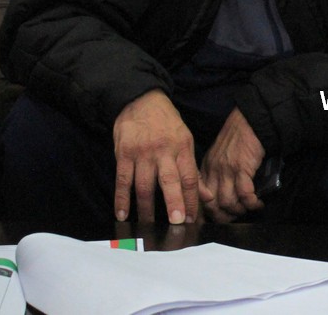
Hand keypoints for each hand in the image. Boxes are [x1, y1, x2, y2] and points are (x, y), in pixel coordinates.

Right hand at [112, 89, 199, 223]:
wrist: (141, 100)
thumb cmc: (167, 124)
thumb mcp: (186, 140)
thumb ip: (193, 170)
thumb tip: (206, 197)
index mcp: (182, 147)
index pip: (190, 177)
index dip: (192, 199)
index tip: (192, 219)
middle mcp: (164, 151)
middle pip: (170, 181)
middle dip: (174, 203)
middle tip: (177, 224)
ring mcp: (142, 153)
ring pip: (144, 185)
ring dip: (146, 208)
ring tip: (148, 226)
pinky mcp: (124, 153)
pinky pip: (122, 180)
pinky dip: (121, 199)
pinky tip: (122, 214)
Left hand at [199, 107, 265, 222]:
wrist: (250, 120)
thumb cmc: (238, 136)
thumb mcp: (220, 154)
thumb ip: (218, 172)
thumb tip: (225, 194)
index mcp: (206, 168)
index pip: (200, 197)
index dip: (207, 212)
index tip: (216, 219)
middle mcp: (213, 171)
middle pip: (212, 205)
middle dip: (224, 216)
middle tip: (236, 218)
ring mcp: (226, 170)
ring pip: (228, 202)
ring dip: (240, 211)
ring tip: (249, 209)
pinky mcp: (242, 168)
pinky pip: (245, 194)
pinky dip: (252, 203)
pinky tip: (258, 203)